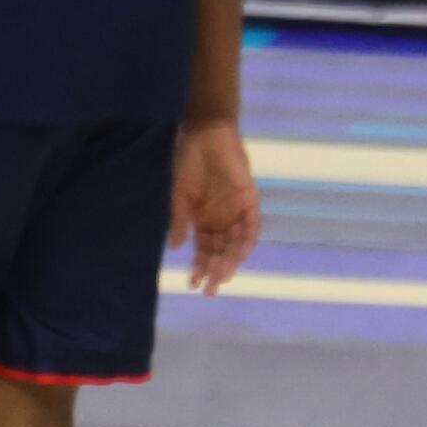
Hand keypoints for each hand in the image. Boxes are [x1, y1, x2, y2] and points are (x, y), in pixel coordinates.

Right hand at [168, 121, 259, 292]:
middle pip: (220, 250)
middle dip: (216, 270)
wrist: (204, 136)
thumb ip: (178, 221)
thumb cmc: (187, 162)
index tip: (193, 284)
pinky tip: (240, 255)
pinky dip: (247, 240)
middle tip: (211, 290)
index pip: (203, 249)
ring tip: (224, 277)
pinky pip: (251, 224)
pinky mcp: (248, 199)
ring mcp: (235, 210)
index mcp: (202, 219)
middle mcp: (220, 218)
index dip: (200, 266)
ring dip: (231, 260)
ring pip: (236, 242)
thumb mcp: (178, 196)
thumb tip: (175, 248)